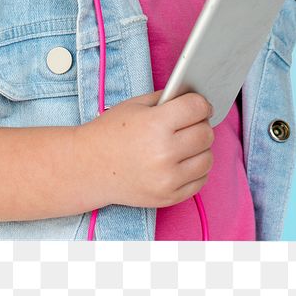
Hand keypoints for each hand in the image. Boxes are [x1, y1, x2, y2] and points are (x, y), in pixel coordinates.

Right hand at [82, 90, 214, 208]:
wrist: (88, 167)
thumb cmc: (110, 133)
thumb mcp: (135, 105)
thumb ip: (167, 99)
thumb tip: (195, 97)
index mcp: (155, 124)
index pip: (197, 108)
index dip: (200, 103)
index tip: (198, 105)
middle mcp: (164, 153)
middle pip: (205, 133)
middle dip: (200, 124)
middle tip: (190, 124)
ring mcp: (167, 179)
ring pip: (207, 158)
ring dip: (200, 149)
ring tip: (186, 144)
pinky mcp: (169, 197)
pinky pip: (200, 181)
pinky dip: (195, 170)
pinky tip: (182, 162)